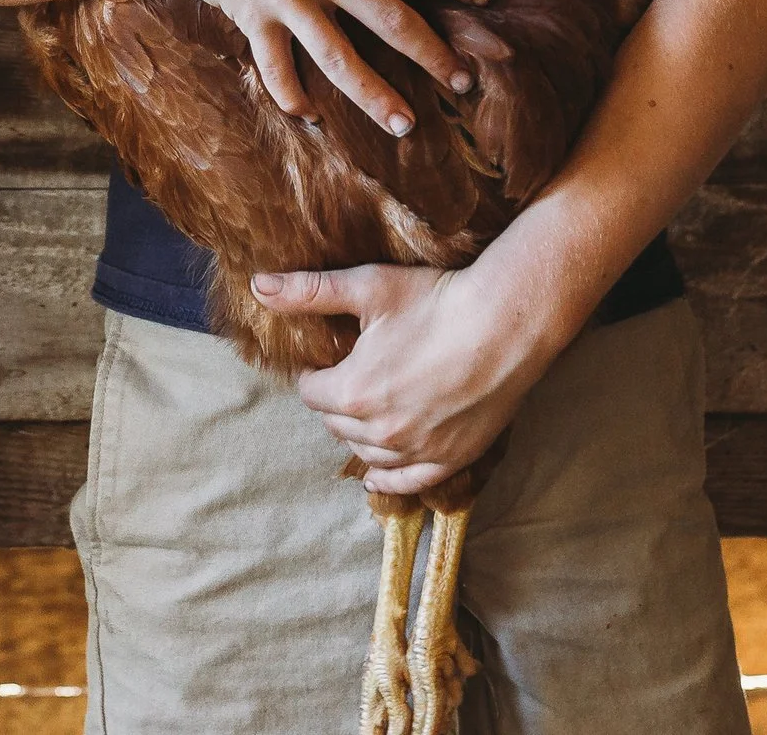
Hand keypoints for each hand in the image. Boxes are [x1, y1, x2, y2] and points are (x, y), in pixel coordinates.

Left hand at [252, 261, 557, 493]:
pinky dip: (388, 478)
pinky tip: (375, 477)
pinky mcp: (451, 458)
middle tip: (348, 378)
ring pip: (367, 452)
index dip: (315, 374)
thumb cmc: (436, 300)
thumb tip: (258, 286)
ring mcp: (418, 449)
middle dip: (335, 402)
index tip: (324, 361)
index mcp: (354, 392)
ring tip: (364, 411)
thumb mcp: (367, 287)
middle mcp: (382, 430)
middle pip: (336, 424)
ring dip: (358, 433)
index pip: (311, 394)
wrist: (508, 323)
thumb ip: (308, 292)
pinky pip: (408, 481)